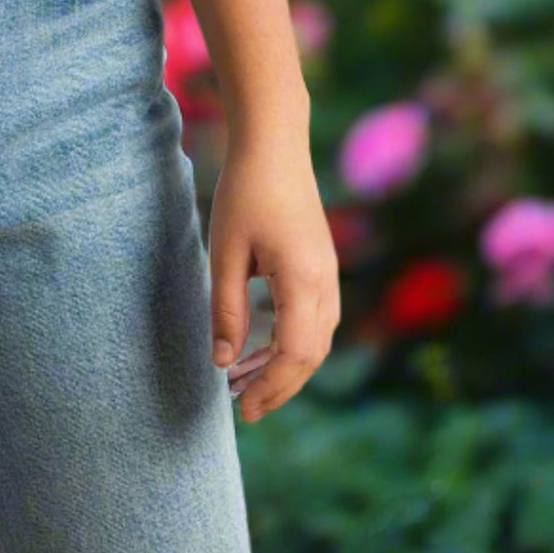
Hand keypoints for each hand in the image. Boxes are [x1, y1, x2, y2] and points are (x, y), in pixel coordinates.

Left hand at [207, 126, 339, 424]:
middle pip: (311, 356)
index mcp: (304, 281)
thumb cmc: (246, 191)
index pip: (294, 354)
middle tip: (243, 409)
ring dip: (287, 368)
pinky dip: (294, 345)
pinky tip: (265, 350)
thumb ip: (227, 309)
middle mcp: (326, 284)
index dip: (270, 387)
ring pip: (318, 341)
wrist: (275, 143)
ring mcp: (329, 275)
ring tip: (249, 385)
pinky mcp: (323, 267)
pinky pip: (316, 321)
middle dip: (280, 387)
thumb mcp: (226, 250)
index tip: (241, 408)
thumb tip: (223, 362)